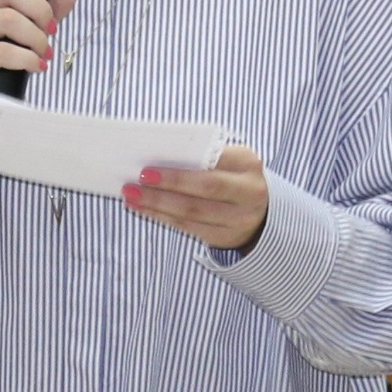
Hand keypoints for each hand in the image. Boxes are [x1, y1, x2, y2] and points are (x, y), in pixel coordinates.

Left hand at [130, 140, 269, 251]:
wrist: (261, 210)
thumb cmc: (232, 176)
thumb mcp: (228, 160)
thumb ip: (202, 156)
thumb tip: (156, 155)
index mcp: (247, 164)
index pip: (212, 164)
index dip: (179, 170)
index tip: (147, 169)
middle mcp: (248, 192)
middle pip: (204, 190)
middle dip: (167, 186)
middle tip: (136, 182)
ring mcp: (239, 218)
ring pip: (193, 212)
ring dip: (157, 204)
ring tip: (131, 196)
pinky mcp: (225, 236)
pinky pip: (188, 226)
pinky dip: (162, 216)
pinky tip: (143, 208)